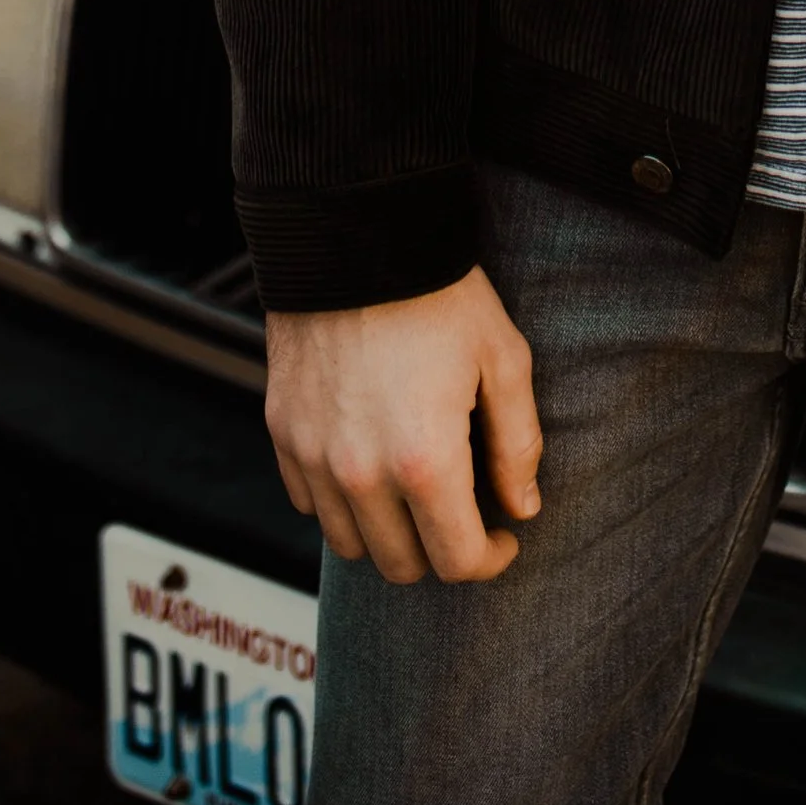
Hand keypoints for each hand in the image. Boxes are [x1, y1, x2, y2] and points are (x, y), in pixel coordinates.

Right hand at [265, 265, 541, 584]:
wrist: (355, 239)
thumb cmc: (439, 294)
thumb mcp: (504, 357)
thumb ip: (518, 443)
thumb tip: (522, 507)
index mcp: (425, 462)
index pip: (457, 561)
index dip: (489, 560)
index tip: (503, 539)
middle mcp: (362, 475)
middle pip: (402, 565)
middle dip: (441, 550)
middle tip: (462, 512)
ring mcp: (314, 459)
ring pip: (352, 544)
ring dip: (388, 533)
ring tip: (416, 491)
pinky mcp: (283, 436)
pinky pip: (310, 504)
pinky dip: (341, 501)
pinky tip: (370, 463)